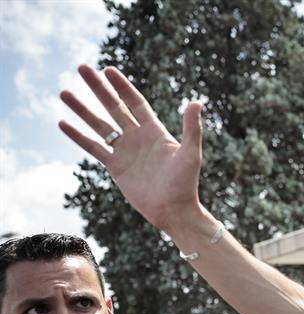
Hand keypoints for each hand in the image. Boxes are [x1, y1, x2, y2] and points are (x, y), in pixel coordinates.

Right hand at [58, 65, 203, 232]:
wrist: (173, 211)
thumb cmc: (186, 184)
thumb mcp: (191, 154)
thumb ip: (191, 128)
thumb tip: (196, 102)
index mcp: (155, 131)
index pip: (135, 102)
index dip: (122, 86)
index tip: (108, 70)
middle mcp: (138, 138)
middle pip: (114, 107)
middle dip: (98, 89)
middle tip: (82, 68)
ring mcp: (125, 152)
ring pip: (99, 125)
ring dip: (82, 109)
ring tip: (64, 92)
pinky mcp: (115, 167)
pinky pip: (93, 148)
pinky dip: (78, 136)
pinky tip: (63, 123)